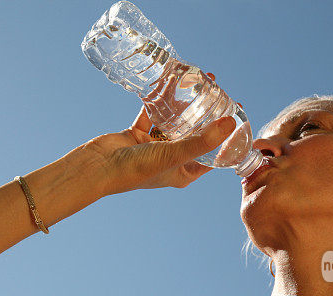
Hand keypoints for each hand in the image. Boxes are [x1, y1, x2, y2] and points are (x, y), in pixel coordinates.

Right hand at [81, 72, 235, 195]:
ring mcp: (152, 148)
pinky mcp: (136, 135)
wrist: (96, 167)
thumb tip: (230, 124)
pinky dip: (158, 102)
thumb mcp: (174, 155)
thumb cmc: (136, 169)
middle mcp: (170, 161)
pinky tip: (168, 85)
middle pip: (194, 135)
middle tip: (218, 93)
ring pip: (174, 122)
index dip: (225, 137)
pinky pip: (152, 115)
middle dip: (206, 115)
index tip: (236, 113)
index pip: (212, 156)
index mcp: (182, 173)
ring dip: (184, 106)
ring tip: (197, 84)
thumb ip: (202, 140)